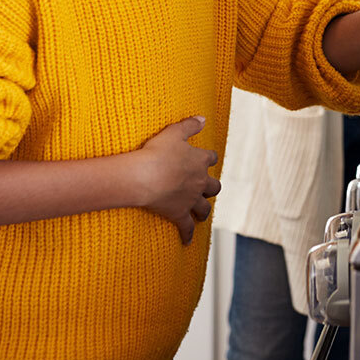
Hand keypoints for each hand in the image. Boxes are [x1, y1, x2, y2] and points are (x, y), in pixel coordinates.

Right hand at [133, 115, 220, 244]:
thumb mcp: (174, 132)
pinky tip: (187, 241)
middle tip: (206, 188)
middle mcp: (200, 181)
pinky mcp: (180, 214)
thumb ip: (190, 125)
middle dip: (211, 187)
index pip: (210, 158)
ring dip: (204, 209)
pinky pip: (186, 227)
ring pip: (205, 207)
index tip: (205, 159)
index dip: (207, 158)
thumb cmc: (158, 152)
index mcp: (199, 160)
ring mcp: (191, 199)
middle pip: (214, 186)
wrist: (145, 177)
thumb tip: (203, 118)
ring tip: (201, 213)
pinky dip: (188, 235)